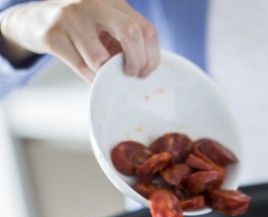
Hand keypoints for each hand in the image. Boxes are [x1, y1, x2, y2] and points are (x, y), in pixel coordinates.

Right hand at [0, 0, 159, 82]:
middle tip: (130, 74)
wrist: (35, 20)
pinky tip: (90, 74)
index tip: (144, 71)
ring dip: (105, 74)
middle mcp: (93, 4)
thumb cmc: (80, 30)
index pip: (146, 29)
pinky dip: (90, 78)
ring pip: (101, 58)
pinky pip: (81, 67)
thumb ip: (127, 42)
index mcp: (113, 2)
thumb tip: (146, 70)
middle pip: (131, 32)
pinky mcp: (53, 34)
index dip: (151, 56)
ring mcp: (71, 16)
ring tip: (102, 72)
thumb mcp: (107, 28)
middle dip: (136, 62)